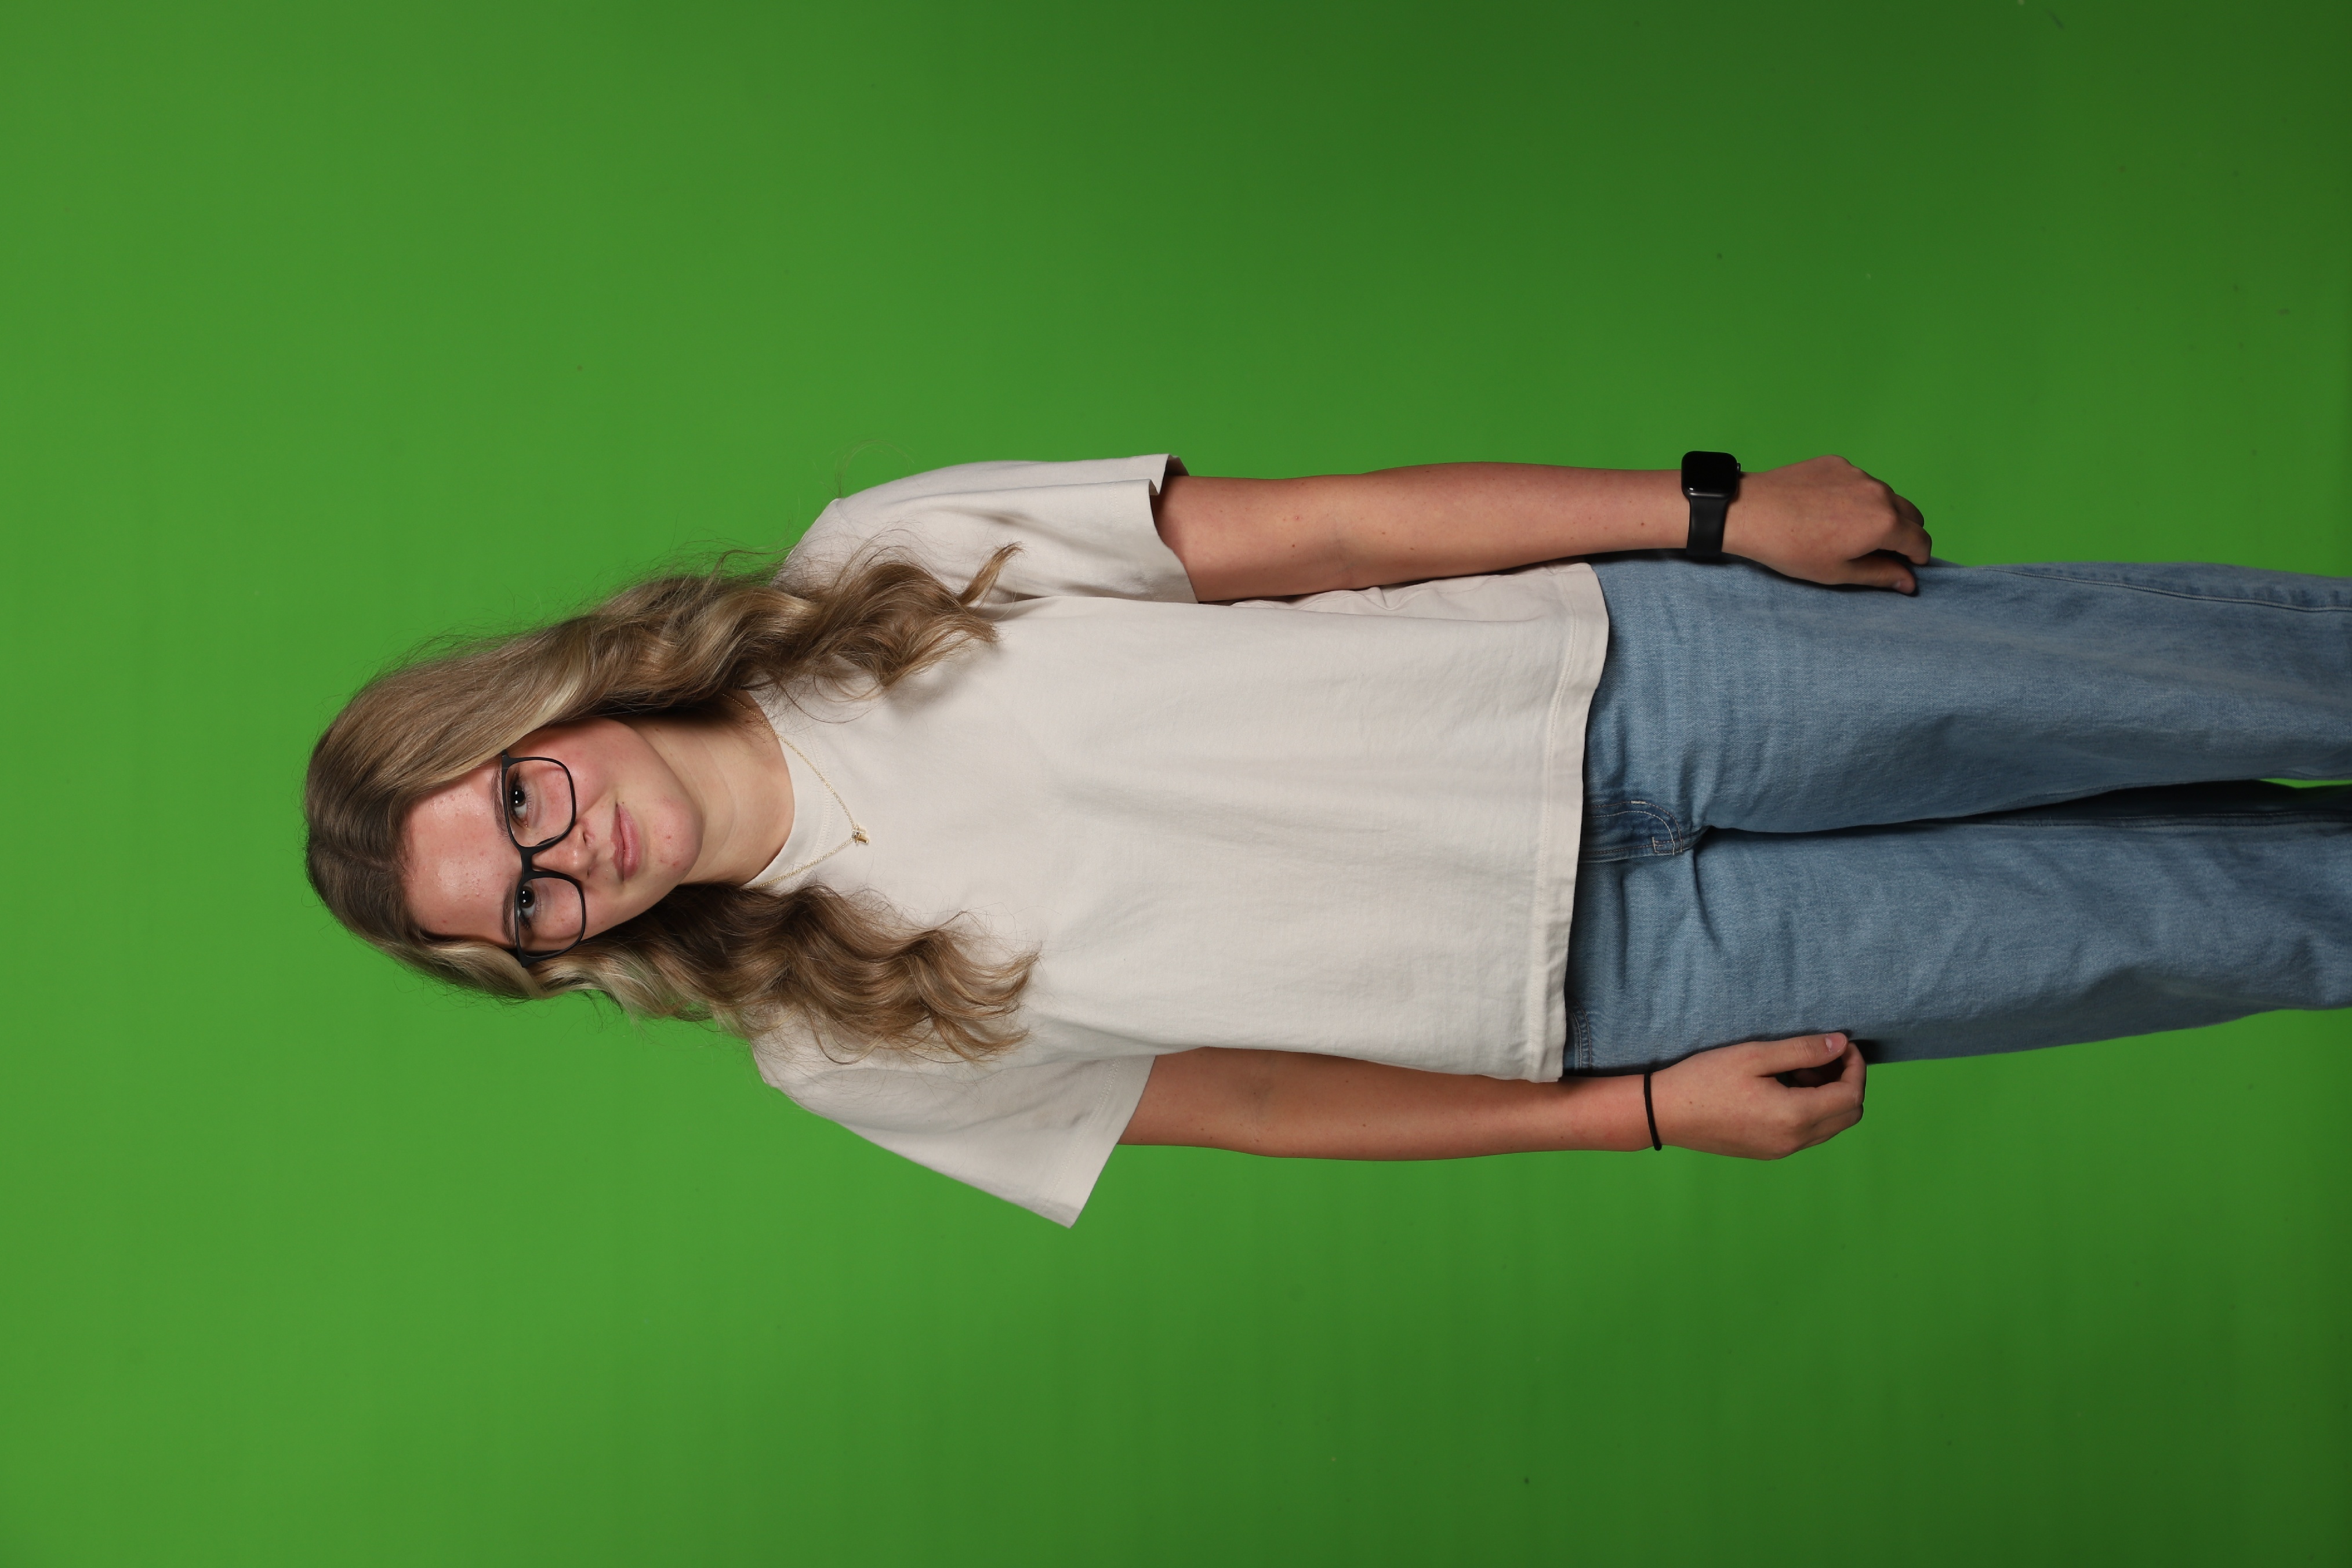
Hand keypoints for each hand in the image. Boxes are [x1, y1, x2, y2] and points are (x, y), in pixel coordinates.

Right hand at [1649, 1032, 1865, 1158]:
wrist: (1664, 1114)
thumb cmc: (1705, 1080)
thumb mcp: (1753, 1055)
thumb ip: (1802, 1050)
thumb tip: (1841, 1044)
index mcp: (1795, 1116)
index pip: (1851, 1095)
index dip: (1855, 1066)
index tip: (1842, 1043)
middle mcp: (1794, 1140)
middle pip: (1848, 1114)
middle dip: (1846, 1082)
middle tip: (1823, 1055)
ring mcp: (1782, 1150)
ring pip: (1831, 1126)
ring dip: (1828, 1096)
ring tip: (1798, 1069)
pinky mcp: (1769, 1151)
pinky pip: (1809, 1133)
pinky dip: (1811, 1109)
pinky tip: (1783, 1088)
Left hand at [1722, 455, 1931, 592]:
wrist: (1753, 512)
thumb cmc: (1792, 548)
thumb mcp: (1838, 572)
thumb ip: (1881, 574)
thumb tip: (1909, 581)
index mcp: (1886, 523)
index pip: (1921, 540)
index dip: (1918, 557)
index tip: (1907, 565)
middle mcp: (1879, 493)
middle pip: (1911, 515)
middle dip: (1904, 534)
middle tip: (1881, 551)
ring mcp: (1859, 474)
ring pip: (1886, 496)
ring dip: (1880, 513)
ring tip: (1848, 531)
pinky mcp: (1838, 463)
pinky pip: (1859, 482)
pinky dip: (1856, 496)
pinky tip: (1828, 510)